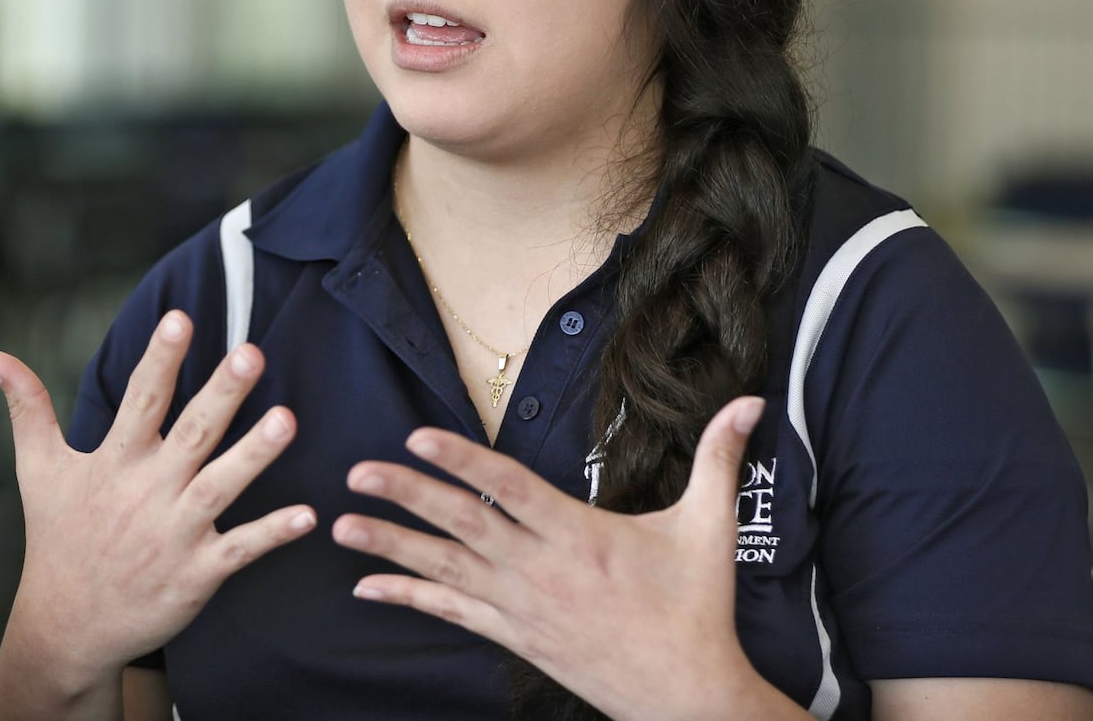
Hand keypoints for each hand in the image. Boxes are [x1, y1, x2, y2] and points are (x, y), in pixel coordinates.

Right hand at [0, 312, 315, 689]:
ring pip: (222, 486)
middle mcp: (148, 491)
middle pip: (192, 433)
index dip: (160, 358)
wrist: (66, 628)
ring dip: (255, 455)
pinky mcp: (197, 573)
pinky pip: (240, 549)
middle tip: (253, 352)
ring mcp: (174, 533)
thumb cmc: (58, 538)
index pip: (142, 399)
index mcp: (115, 461)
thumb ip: (26, 407)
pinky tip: (309, 515)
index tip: (181, 317)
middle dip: (222, 392)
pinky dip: (272, 534)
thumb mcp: (38, 470)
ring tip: (289, 419)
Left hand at [332, 396, 794, 720]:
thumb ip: (719, 459)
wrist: (685, 696)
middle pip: (462, 525)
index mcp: (580, 535)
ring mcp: (523, 608)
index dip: (460, 459)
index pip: (509, 487)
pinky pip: (453, 615)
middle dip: (406, 496)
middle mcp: (541, 570)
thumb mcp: (709, 528)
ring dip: (391, 548)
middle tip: (356, 470)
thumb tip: (751, 402)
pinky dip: (410, 599)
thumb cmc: (696, 608)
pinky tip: (368, 589)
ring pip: (446, 572)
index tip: (417, 434)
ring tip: (341, 527)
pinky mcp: (516, 638)